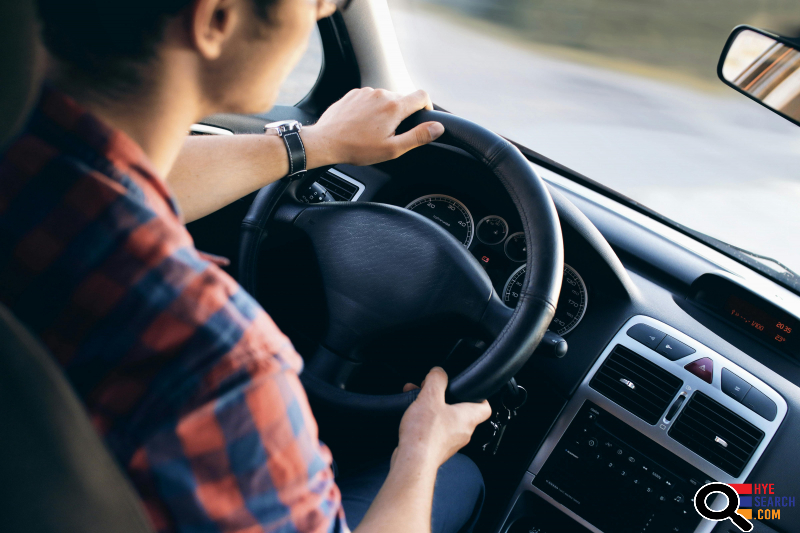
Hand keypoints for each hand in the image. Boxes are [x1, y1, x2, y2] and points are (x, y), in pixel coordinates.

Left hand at [302, 88, 444, 167]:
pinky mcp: (353, 94)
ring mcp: (366, 92)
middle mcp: (381, 94)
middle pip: (403, 98)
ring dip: (385, 112)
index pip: (422, 96)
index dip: (427, 107)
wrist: (325, 141)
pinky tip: (362, 124)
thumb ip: (418, 137)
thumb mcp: (392, 148)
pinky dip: (371, 109)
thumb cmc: (357, 148)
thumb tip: (437, 128)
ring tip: (373, 131)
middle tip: (391, 134)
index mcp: (394, 107)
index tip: (422, 118)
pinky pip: (369, 98)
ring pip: (385, 98)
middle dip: (402, 114)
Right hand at [395, 367, 491, 469]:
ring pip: (445, 420)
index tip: (469, 388)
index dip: (479, 395)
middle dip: (445, 398)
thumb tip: (439, 372)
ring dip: (432, 408)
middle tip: (432, 390)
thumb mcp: (430, 397)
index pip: (485, 406)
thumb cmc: (425, 435)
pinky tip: (412, 417)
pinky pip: (434, 431)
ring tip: (417, 400)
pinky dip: (425, 421)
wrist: (413, 462)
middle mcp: (463, 432)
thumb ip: (437, 380)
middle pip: (460, 411)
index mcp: (468, 418)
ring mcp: (450, 443)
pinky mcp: (436, 449)